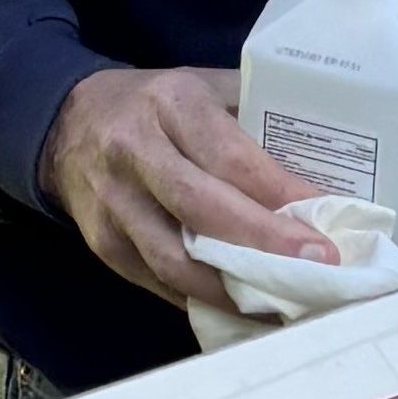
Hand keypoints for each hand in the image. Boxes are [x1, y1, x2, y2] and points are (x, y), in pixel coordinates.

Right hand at [40, 65, 332, 302]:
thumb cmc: (158, 105)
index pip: (228, 156)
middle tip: (318, 270)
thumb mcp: (205, 88)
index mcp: (171, 105)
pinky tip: (247, 310)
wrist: (67, 124)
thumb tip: (329, 165)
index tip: (323, 226)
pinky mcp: (104, 244)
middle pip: (200, 208)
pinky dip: (205, 301)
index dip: (276, 196)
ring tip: (289, 304)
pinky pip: (158, 282)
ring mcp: (114, 204)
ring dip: (234, 290)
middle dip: (263, 244)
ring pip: (174, 259)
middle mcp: (135, 152)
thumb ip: (256, 116)